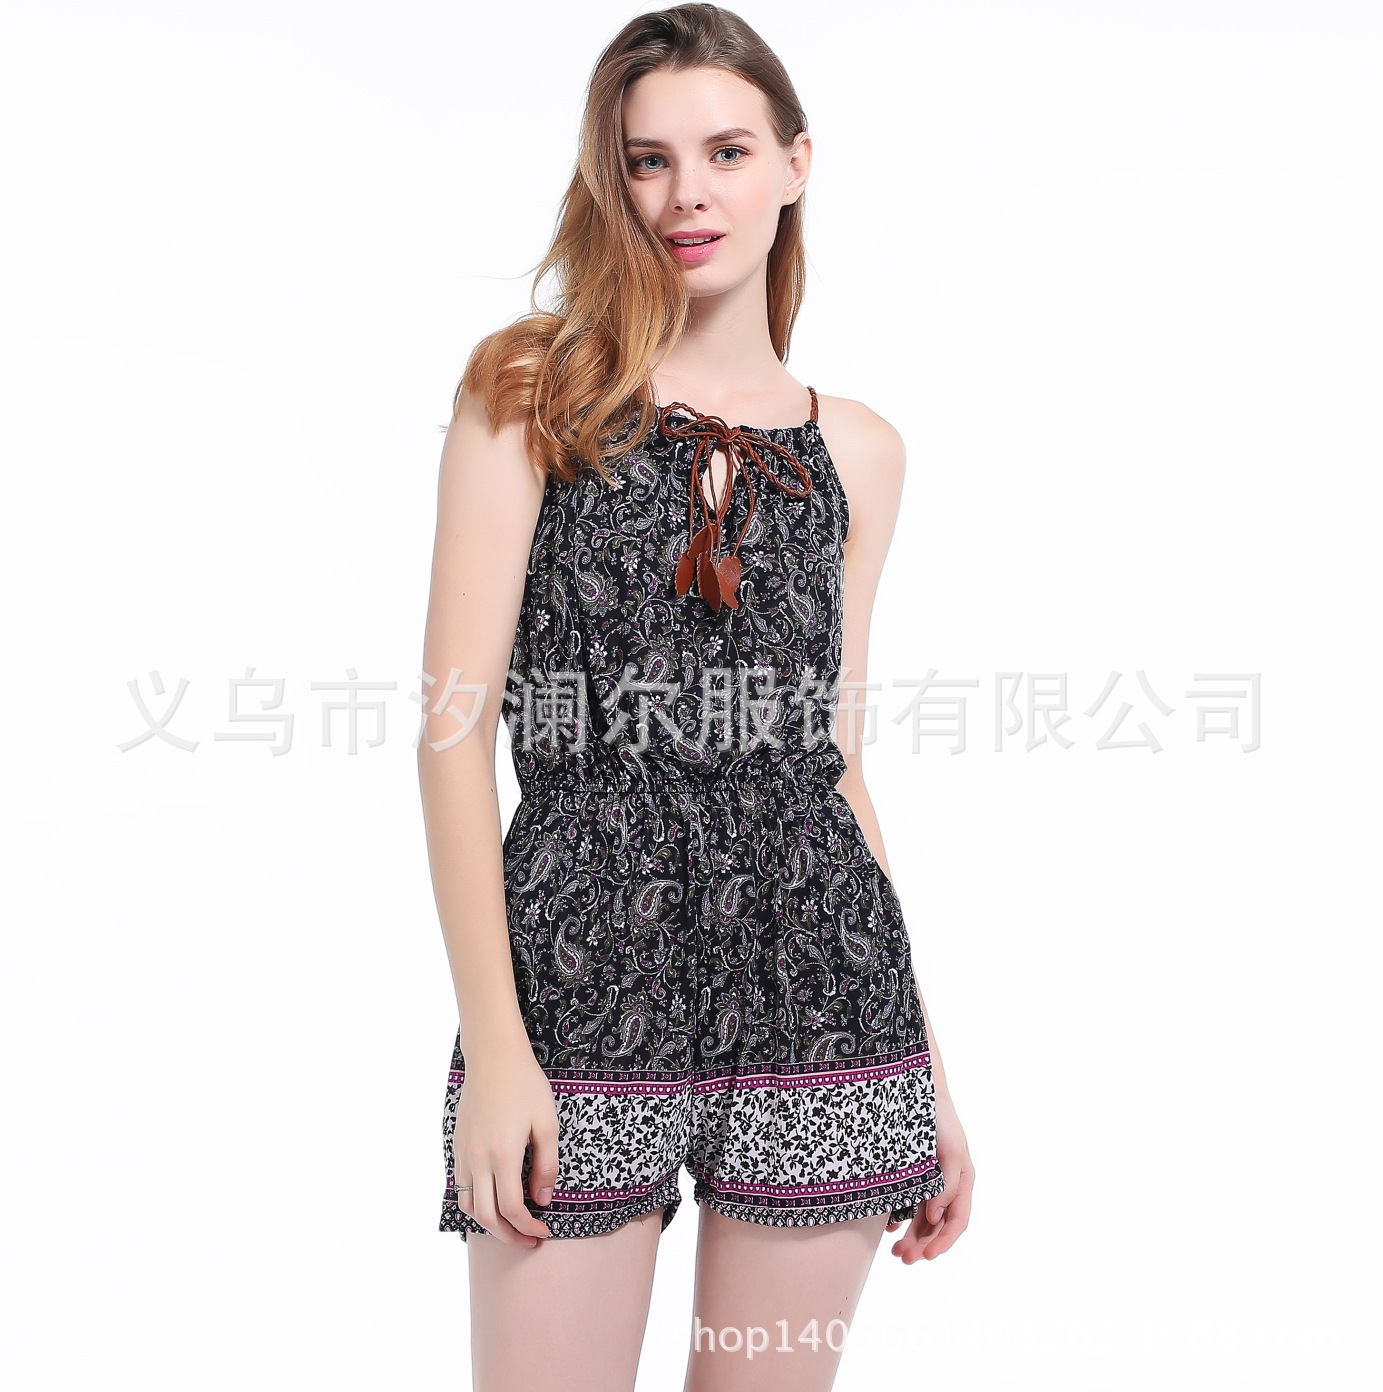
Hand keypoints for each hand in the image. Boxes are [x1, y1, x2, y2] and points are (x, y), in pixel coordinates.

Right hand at [452, 1042, 560, 1247]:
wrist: (494, 1057)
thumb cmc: (525, 1086)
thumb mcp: (546, 1123)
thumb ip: (546, 1165)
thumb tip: (542, 1200)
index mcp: (503, 1155)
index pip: (512, 1209)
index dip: (528, 1227)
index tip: (543, 1231)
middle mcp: (478, 1159)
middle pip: (487, 1217)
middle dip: (509, 1236)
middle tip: (529, 1240)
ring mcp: (464, 1154)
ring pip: (468, 1206)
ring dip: (489, 1224)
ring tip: (510, 1227)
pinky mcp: (457, 1146)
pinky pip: (460, 1187)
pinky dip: (475, 1204)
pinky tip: (492, 1201)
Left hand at [886, 1087, 973, 1262]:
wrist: (912, 1085)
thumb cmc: (936, 1116)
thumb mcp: (948, 1150)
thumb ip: (946, 1185)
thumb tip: (935, 1218)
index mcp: (962, 1179)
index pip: (957, 1220)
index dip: (943, 1241)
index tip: (926, 1256)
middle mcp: (947, 1182)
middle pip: (938, 1224)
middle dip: (923, 1244)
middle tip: (902, 1258)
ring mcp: (928, 1178)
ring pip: (923, 1218)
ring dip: (912, 1236)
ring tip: (895, 1251)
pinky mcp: (910, 1172)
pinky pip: (908, 1202)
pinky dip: (900, 1217)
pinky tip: (888, 1225)